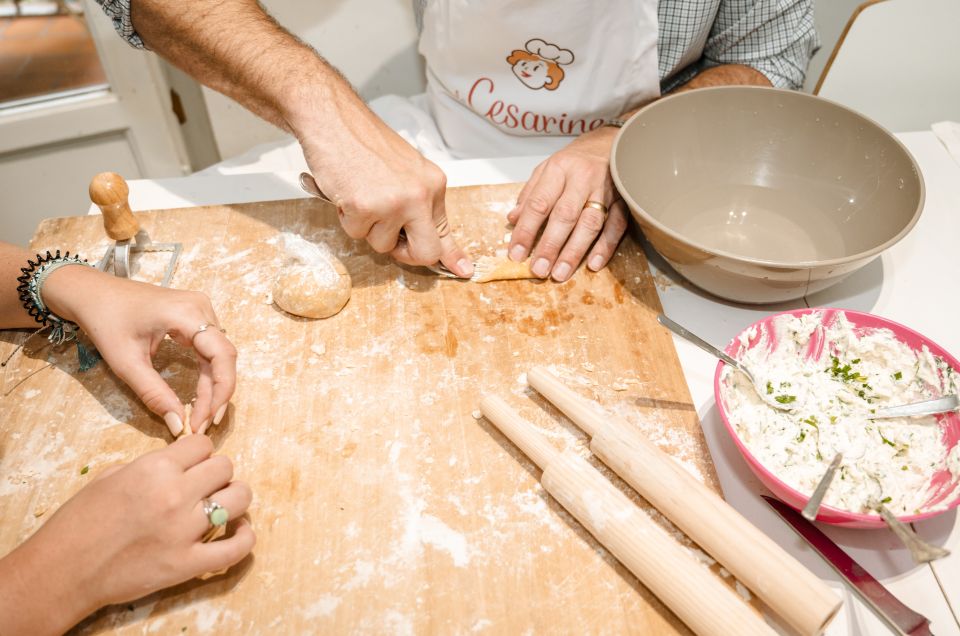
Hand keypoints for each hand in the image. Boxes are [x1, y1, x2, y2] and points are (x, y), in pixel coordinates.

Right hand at [0, 436, 253, 634]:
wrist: (62, 571)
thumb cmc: (79, 521)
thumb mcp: (112, 476)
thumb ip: (152, 466)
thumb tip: (183, 462)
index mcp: (154, 469)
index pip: (203, 445)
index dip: (199, 454)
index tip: (192, 464)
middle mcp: (174, 495)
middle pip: (226, 467)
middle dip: (216, 473)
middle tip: (204, 486)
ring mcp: (184, 532)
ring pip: (240, 498)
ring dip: (234, 499)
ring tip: (220, 505)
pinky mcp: (188, 565)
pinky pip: (237, 549)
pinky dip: (244, 538)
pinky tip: (238, 531)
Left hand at [41, 266, 236, 435]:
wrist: (92, 293)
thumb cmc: (105, 321)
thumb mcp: (126, 362)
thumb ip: (154, 394)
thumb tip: (178, 425)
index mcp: (187, 313)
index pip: (222, 355)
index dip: (220, 391)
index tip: (206, 419)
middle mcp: (202, 308)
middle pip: (224, 357)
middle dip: (217, 394)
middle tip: (202, 423)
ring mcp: (201, 310)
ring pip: (220, 355)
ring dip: (214, 386)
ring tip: (201, 413)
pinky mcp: (196, 316)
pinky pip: (211, 349)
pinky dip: (208, 374)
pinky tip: (200, 395)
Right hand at [297, 100, 473, 277]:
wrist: (334, 120)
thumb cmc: (364, 144)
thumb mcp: (406, 172)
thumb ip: (421, 207)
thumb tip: (440, 246)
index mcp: (433, 185)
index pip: (446, 230)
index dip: (451, 256)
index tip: (463, 270)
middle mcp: (420, 195)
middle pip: (425, 252)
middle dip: (405, 254)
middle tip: (389, 237)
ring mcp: (393, 203)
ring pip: (382, 245)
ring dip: (367, 228)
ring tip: (361, 196)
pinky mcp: (365, 208)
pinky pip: (356, 233)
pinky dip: (347, 218)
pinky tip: (347, 193)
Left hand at [507, 126, 628, 280]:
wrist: (616, 141)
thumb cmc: (578, 159)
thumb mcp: (548, 167)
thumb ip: (531, 193)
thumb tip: (513, 219)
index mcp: (559, 169)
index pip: (539, 203)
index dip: (526, 230)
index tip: (516, 253)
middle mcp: (582, 178)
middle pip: (564, 215)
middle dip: (550, 245)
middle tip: (538, 269)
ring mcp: (605, 189)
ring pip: (589, 223)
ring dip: (575, 251)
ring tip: (561, 273)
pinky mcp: (624, 199)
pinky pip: (616, 225)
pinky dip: (605, 246)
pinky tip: (594, 264)